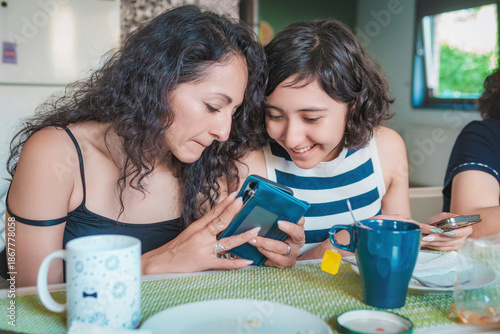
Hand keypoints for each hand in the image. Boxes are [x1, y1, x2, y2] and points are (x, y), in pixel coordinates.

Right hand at [141, 192, 259, 273]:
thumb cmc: (178, 246)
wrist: (162, 263)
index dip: (225, 203)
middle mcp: (202, 237)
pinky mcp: (206, 264)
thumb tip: (221, 211)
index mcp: (198, 227)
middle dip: (232, 212)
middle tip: (243, 203)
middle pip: (220, 223)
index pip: (214, 212)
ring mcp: (205, 251)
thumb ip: (206, 222)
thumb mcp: (190, 230)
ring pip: (226, 243)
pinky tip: (248, 260)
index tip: (236, 194)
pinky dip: (236, 263)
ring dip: (242, 237)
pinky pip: (224, 264)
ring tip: (255, 232)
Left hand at [251, 217, 304, 268]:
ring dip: (267, 243)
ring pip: (283, 248)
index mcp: (297, 229)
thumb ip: (272, 216)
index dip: (297, 218)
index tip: (288, 214)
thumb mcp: (273, 225)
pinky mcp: (286, 262)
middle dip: (287, 228)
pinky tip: (258, 248)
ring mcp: (293, 253)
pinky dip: (266, 253)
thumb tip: (259, 204)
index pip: (301, 221)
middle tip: (277, 223)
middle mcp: (298, 241)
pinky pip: (277, 259)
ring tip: (255, 239)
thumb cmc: (272, 236)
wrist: (270, 253)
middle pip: (297, 234)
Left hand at [418, 212, 472, 250]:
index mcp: (465, 226)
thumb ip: (444, 218)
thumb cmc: (441, 221)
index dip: (457, 233)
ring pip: (447, 244)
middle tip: (430, 236)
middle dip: (440, 238)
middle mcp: (464, 236)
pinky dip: (435, 245)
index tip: (446, 232)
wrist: (438, 227)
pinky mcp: (452, 248)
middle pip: (454, 239)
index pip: (466, 231)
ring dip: (435, 242)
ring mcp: (459, 243)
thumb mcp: (442, 216)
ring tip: (426, 239)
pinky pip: (444, 248)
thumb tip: (447, 224)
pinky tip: (428, 242)